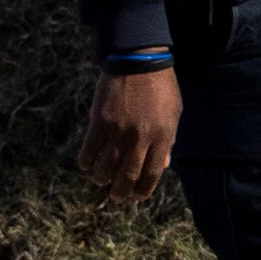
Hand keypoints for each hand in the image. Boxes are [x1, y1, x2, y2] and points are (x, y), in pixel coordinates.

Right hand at [77, 65, 180, 200]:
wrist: (139, 62)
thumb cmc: (161, 89)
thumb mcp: (173, 115)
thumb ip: (167, 142)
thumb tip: (161, 166)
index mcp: (163, 137)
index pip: (152, 174)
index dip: (142, 190)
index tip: (136, 197)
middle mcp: (141, 138)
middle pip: (128, 175)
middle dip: (121, 191)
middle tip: (116, 197)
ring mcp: (119, 130)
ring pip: (106, 166)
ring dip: (102, 178)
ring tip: (101, 181)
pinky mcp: (100, 120)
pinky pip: (90, 148)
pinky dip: (87, 161)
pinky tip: (87, 165)